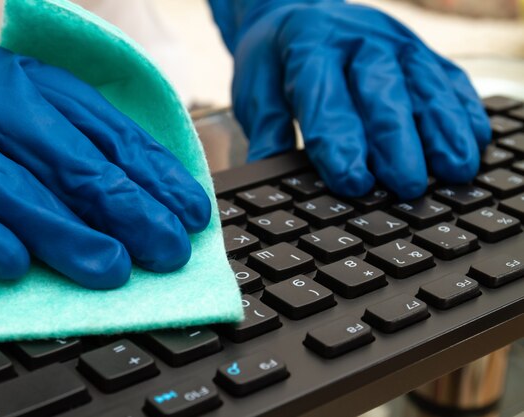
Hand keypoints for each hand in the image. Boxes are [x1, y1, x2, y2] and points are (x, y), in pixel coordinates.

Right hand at [0, 34, 210, 288]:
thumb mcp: (16, 113)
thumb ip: (68, 146)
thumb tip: (141, 201)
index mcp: (20, 77)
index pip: (102, 128)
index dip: (152, 174)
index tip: (188, 214)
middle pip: (63, 154)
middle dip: (124, 207)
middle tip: (165, 250)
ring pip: (3, 181)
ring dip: (61, 230)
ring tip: (110, 269)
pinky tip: (13, 266)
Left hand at [211, 0, 490, 199]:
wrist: (299, 15)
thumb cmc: (278, 63)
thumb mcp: (258, 94)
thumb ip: (268, 136)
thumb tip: (271, 184)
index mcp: (310, 48)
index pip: (327, 100)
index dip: (340, 144)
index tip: (353, 183)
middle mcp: (358, 41)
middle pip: (383, 94)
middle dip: (397, 142)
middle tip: (407, 186)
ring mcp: (396, 43)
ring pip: (424, 87)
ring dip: (443, 130)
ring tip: (455, 170)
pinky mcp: (421, 52)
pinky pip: (449, 79)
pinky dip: (464, 110)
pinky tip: (475, 141)